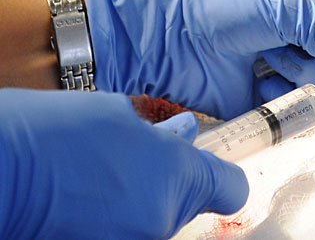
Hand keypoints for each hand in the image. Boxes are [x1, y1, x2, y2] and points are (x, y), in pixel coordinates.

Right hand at [0, 89, 246, 238]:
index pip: (231, 189)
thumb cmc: (52, 135)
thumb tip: (181, 137)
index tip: (206, 169)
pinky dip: (110, 221)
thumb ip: (161, 135)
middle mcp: (160, 222)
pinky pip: (123, 233)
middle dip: (165, 187)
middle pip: (184, 208)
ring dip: (135, 206)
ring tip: (96, 183)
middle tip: (131, 164)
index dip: (218, 177)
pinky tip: (82, 202)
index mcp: (177, 178)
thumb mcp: (117, 116)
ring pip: (151, 224)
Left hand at [81, 0, 314, 118]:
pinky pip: (289, 114)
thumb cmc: (224, 2)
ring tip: (266, 65)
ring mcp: (282, 70)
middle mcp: (303, 39)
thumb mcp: (288, 9)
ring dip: (300, 85)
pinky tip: (259, 89)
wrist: (158, 31)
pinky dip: (281, 107)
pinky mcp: (260, 101)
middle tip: (291, 54)